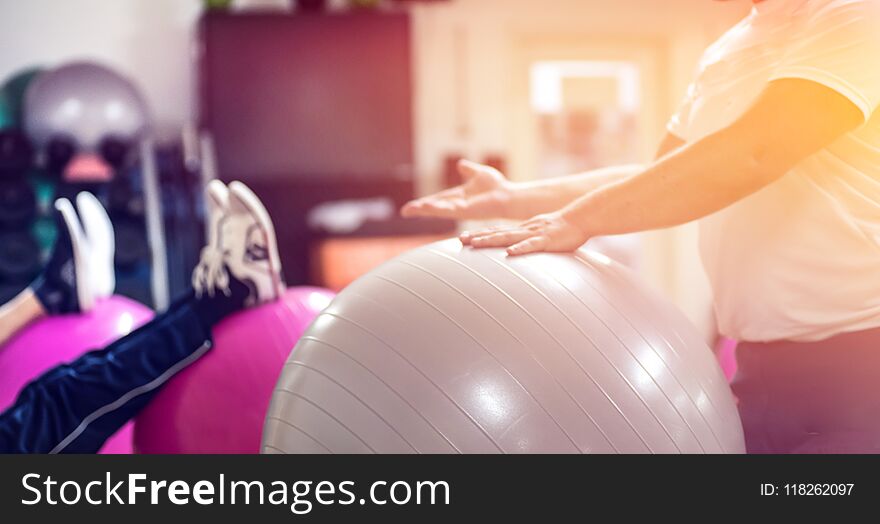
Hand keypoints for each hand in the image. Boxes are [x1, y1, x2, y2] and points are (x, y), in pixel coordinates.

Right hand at [401, 159, 514, 219]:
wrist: (509, 195)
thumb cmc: (498, 187)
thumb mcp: (479, 173)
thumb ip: (469, 170)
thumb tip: (460, 164)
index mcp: (458, 197)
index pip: (437, 199)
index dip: (424, 202)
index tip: (410, 207)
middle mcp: (458, 205)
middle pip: (434, 207)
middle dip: (420, 210)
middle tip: (405, 212)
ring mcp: (461, 210)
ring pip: (439, 210)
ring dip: (426, 210)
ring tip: (411, 210)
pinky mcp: (467, 212)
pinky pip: (449, 210)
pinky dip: (438, 208)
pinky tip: (428, 206)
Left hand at [462, 211, 590, 255]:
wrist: (581, 218)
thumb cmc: (563, 229)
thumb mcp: (541, 234)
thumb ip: (529, 242)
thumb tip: (518, 250)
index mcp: (522, 229)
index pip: (497, 231)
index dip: (480, 234)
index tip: (463, 238)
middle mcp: (524, 230)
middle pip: (497, 234)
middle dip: (478, 237)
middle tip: (460, 240)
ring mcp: (535, 234)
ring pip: (509, 238)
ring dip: (491, 241)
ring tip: (475, 244)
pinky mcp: (547, 241)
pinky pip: (532, 246)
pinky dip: (520, 249)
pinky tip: (509, 253)